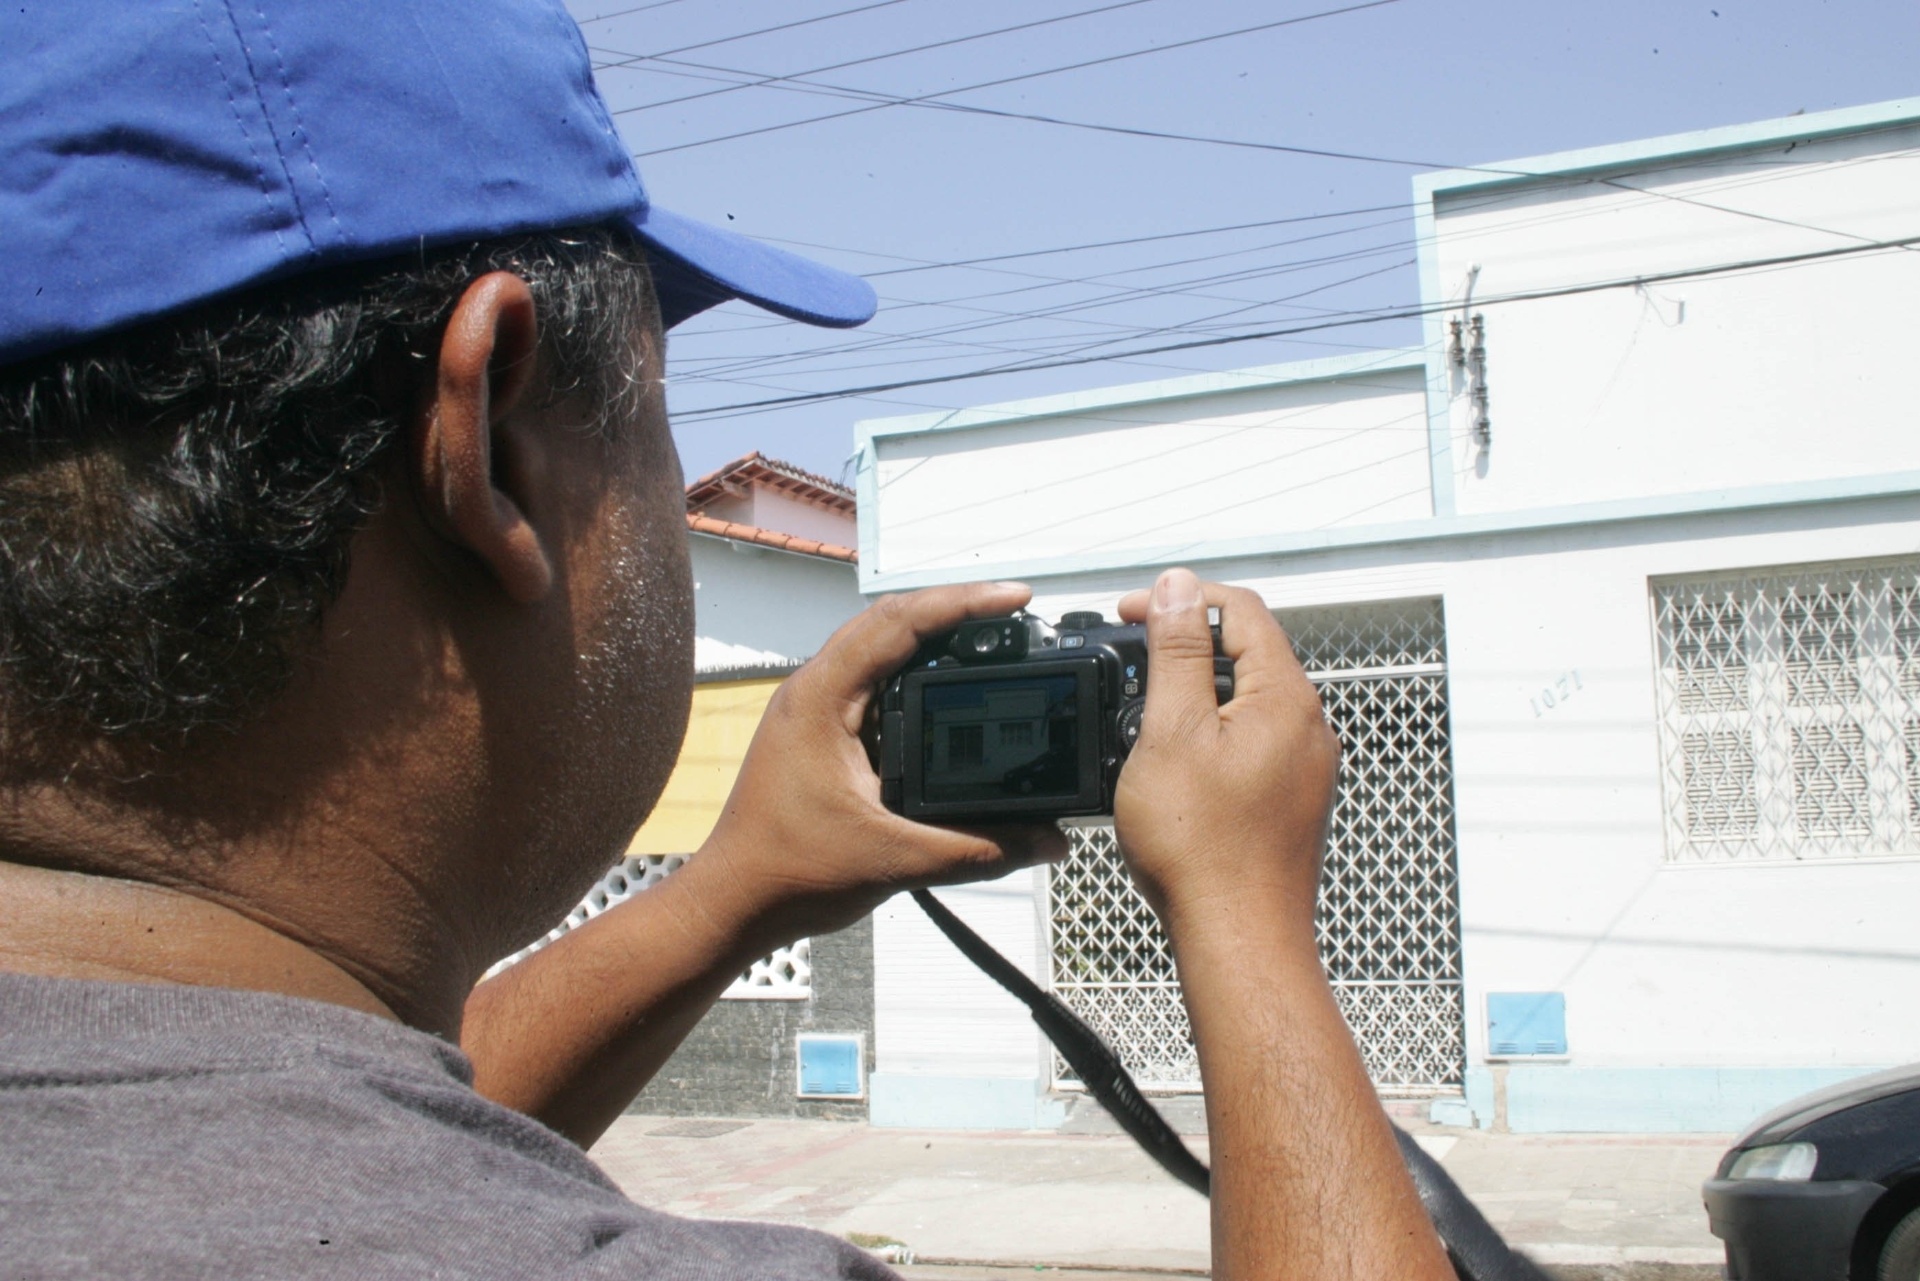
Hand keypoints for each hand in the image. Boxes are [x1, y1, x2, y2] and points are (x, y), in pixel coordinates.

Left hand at [686, 582, 1066, 949]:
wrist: (734, 902)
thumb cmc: (786, 873)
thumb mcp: (892, 859)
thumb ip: (977, 849)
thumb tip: (1045, 840)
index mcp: (820, 699)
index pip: (897, 621)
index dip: (961, 603)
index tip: (1014, 599)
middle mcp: (815, 690)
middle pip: (892, 620)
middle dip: (956, 608)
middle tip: (1015, 610)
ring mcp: (816, 708)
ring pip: (883, 648)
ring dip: (936, 636)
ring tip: (994, 634)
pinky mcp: (824, 731)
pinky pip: (877, 681)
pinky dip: (920, 673)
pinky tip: (953, 687)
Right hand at [1112, 568, 1338, 948]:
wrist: (1238, 940)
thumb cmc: (1206, 851)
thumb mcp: (1172, 733)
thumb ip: (1177, 653)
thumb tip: (1178, 588)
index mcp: (1286, 699)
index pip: (1240, 611)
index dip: (1180, 600)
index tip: (1131, 612)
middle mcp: (1306, 728)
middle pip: (1247, 653)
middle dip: (1185, 646)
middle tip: (1131, 660)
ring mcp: (1301, 768)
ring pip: (1246, 702)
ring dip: (1195, 694)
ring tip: (1143, 717)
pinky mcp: (1288, 802)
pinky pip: (1249, 744)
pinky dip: (1208, 737)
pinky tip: (1171, 767)